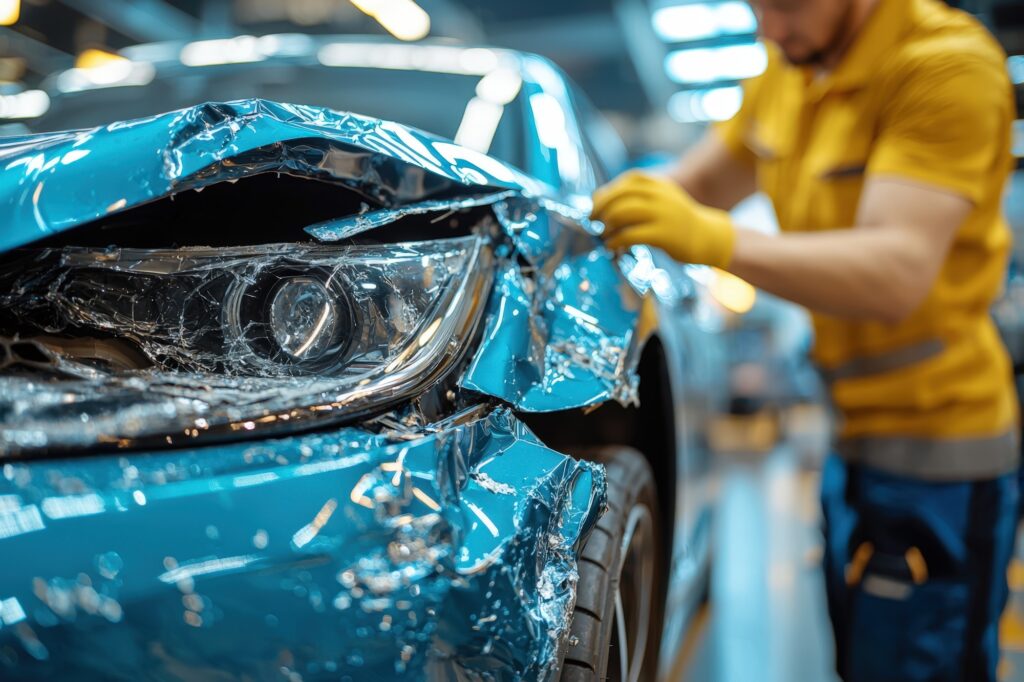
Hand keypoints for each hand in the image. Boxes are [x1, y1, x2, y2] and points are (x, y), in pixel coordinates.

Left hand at [591, 170, 735, 267]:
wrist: (707, 237)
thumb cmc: (676, 221)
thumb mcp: (660, 200)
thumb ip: (636, 196)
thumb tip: (598, 199)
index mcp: (657, 184)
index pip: (625, 183)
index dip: (605, 195)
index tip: (595, 208)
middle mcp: (659, 195)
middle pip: (619, 197)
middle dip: (600, 210)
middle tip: (592, 223)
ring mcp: (662, 214)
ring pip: (622, 214)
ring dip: (606, 226)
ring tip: (602, 236)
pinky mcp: (662, 235)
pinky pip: (630, 235)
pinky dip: (615, 241)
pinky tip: (611, 247)